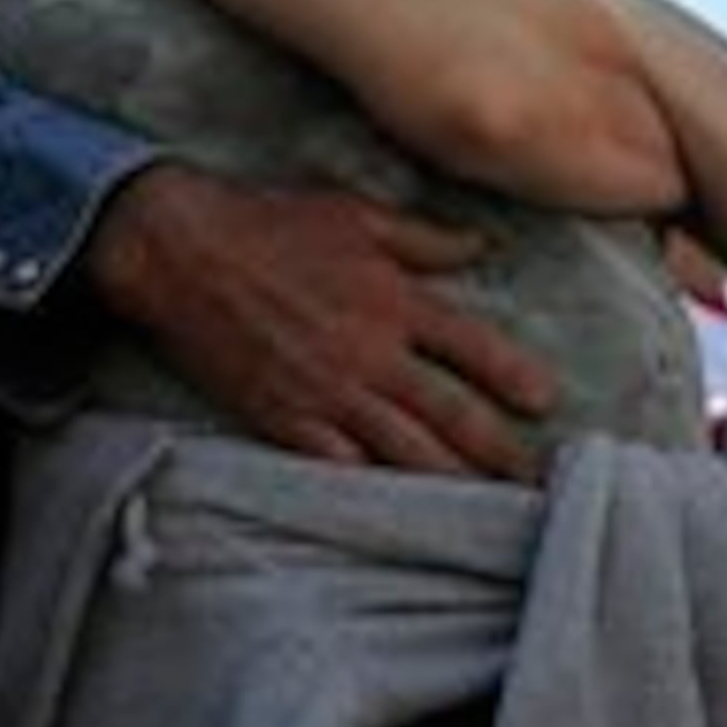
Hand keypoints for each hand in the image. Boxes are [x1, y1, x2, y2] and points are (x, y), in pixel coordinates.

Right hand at [88, 162, 556, 479]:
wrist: (181, 252)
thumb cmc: (268, 223)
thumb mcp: (355, 215)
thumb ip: (423, 239)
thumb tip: (481, 245)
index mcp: (394, 300)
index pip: (473, 347)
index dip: (514, 377)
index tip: (545, 402)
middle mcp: (370, 352)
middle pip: (450, 415)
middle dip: (497, 452)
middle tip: (533, 482)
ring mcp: (327, 392)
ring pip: (403, 452)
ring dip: (448, 481)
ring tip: (483, 509)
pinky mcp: (283, 419)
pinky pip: (338, 467)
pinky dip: (370, 490)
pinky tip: (395, 512)